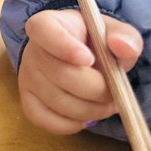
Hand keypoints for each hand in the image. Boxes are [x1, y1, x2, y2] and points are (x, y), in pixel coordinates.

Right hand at [18, 9, 142, 133]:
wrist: (78, 57)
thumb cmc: (94, 43)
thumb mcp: (113, 32)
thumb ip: (124, 36)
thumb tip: (124, 47)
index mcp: (47, 25)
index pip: (44, 31)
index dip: (65, 47)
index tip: (89, 58)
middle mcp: (31, 51)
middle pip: (61, 75)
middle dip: (98, 89)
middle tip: (115, 91)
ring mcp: (27, 78)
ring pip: (59, 103)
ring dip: (92, 110)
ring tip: (106, 103)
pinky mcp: (28, 101)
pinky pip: (47, 120)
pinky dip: (72, 124)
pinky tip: (85, 115)